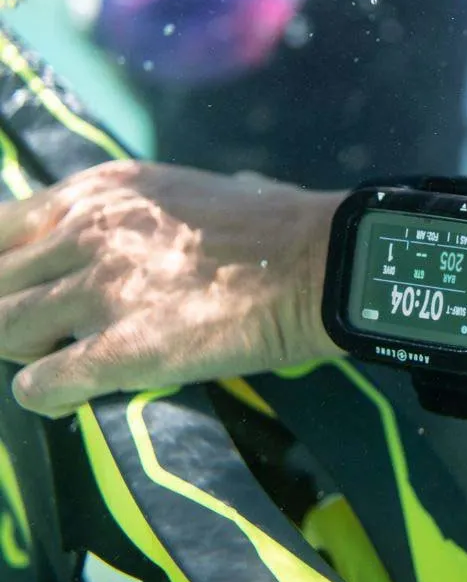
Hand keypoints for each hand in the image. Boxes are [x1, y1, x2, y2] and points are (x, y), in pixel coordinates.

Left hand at [0, 160, 344, 417]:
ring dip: (25, 352)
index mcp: (101, 189)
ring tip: (59, 359)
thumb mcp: (198, 185)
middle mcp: (87, 231)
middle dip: (10, 312)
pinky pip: (41, 385)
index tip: (28, 288)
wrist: (319, 263)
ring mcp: (101, 289)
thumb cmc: (275, 222)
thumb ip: (156, 201)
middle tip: (44, 332)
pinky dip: (48, 395)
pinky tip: (73, 395)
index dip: (5, 267)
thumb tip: (183, 202)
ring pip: (2, 331)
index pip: (1, 227)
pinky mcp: (122, 349)